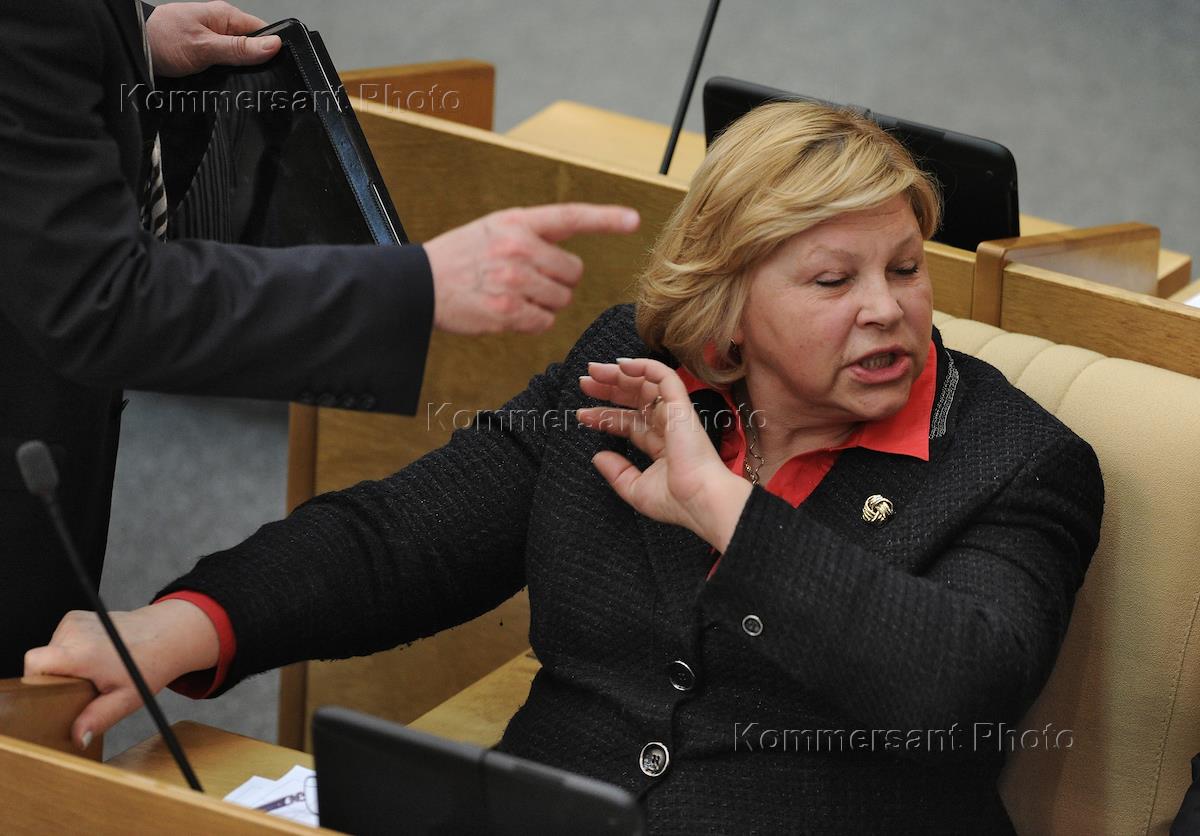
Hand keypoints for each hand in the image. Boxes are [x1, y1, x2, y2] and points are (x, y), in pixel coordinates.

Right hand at [23, 600, 219, 748]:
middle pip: (42, 661)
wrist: (166, 635)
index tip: (50, 692)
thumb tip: (78, 738)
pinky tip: (93, 657)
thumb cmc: (149, 664)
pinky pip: (60, 640)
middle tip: (82, 686)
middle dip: (55, 678)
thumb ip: (98, 718)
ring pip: (50, 651)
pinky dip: (71, 652)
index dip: (35, 680)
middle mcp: (75, 632)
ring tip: (92, 671)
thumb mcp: (126, 698)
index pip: (36, 662)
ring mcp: (74, 621)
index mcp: (83, 653)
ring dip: (65, 665)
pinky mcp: (75, 616)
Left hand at [146, 1, 281, 77]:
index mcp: (225, 16)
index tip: (276, 68)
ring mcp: (212, 40)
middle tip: (252, 81)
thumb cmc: (161, 40)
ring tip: (234, 83)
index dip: (272, 50)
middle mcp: (220, 26)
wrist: (131, 48)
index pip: (263, 31)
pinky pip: (224, 65)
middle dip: (255, 65)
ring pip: (238, 59)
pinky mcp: (204, 54)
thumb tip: (273, 45)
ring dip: (238, 73)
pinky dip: (225, 75)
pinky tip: (222, 83)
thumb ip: (239, 49)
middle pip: (252, 47)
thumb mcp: (205, 47)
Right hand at [423, 203, 639, 334]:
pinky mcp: (507, 311)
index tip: (633, 220)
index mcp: (517, 222)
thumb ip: (530, 236)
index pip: (570, 216)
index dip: (605, 219)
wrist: (418, 285)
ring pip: (561, 299)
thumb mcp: (493, 230)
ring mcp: (514, 281)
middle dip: (558, 280)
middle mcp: (518, 248)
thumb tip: (568, 264)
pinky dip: (532, 321)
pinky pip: (544, 321)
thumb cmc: (459, 258)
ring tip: (512, 294)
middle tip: (528, 280)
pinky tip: (508, 311)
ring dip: (545, 303)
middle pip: (573, 272)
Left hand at [578, 358, 751, 550]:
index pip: (629, 422)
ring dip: (618, 374)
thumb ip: (617, 472)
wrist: (701, 500)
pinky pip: (664, 376)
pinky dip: (643, 366)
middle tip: (584, 383)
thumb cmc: (677, 500)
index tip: (582, 415)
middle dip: (609, 389)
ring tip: (592, 370)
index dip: (606, 416)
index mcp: (661, 444)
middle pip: (635, 398)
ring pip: (646, 383)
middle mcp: (668, 425)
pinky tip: (620, 365)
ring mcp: (675, 413)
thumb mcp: (636, 489)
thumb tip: (598, 456)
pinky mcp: (680, 405)